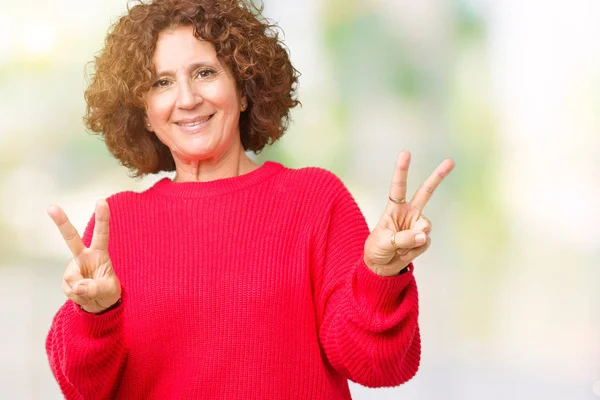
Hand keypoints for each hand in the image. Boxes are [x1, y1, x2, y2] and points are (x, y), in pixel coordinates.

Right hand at [47, 199, 120, 313]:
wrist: (99, 304)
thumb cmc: (108, 291)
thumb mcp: (109, 290)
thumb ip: (95, 288)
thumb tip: (78, 287)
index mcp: (99, 253)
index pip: (101, 234)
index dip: (102, 218)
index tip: (101, 201)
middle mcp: (84, 257)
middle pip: (71, 238)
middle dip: (62, 222)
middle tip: (51, 207)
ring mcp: (73, 268)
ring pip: (73, 279)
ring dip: (83, 291)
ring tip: (91, 293)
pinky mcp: (66, 280)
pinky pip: (70, 289)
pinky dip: (77, 297)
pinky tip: (82, 295)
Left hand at [364, 150, 453, 275]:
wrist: (380, 267)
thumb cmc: (376, 249)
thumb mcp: (384, 242)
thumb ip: (403, 238)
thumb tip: (424, 235)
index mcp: (394, 208)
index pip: (398, 187)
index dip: (402, 170)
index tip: (406, 152)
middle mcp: (408, 213)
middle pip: (426, 192)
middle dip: (438, 176)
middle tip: (451, 161)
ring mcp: (417, 225)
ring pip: (425, 227)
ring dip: (412, 240)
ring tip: (398, 248)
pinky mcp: (423, 239)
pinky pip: (424, 243)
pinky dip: (413, 251)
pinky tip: (404, 254)